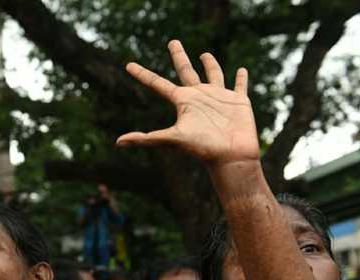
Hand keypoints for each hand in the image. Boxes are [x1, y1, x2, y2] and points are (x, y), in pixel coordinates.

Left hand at [116, 40, 259, 166]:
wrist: (230, 157)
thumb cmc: (202, 148)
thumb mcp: (172, 139)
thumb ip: (146, 139)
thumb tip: (118, 143)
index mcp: (182, 101)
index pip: (157, 83)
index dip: (142, 74)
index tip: (128, 65)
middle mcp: (198, 97)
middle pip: (185, 70)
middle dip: (179, 56)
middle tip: (172, 42)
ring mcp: (218, 98)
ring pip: (213, 75)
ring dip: (210, 64)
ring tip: (204, 54)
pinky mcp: (238, 101)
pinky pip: (239, 86)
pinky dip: (241, 78)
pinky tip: (242, 70)